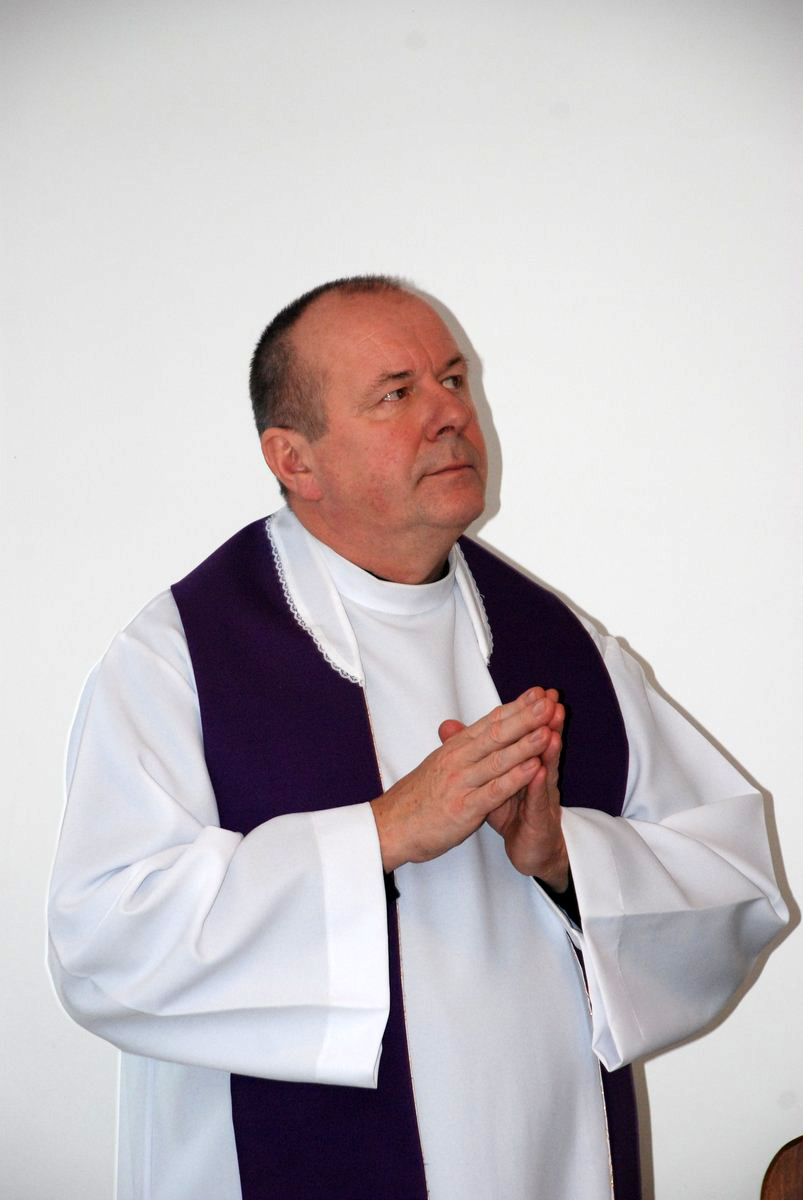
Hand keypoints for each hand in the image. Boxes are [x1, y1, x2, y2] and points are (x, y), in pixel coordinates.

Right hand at [370, 689, 555, 872]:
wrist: (390, 827)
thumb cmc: (416, 798)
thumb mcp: (438, 763)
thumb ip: (456, 744)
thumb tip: (462, 723)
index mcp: (455, 748)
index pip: (490, 721)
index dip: (516, 706)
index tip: (538, 693)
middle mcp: (458, 760)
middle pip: (497, 733)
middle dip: (526, 717)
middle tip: (549, 700)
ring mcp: (461, 783)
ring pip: (498, 759)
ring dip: (525, 743)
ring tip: (548, 728)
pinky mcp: (463, 808)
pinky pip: (493, 790)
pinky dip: (515, 778)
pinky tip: (533, 768)